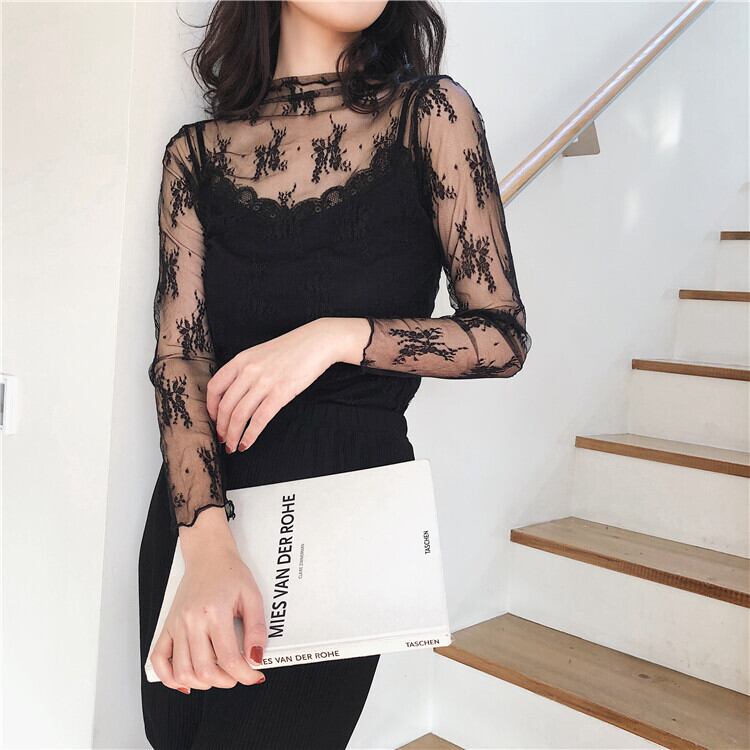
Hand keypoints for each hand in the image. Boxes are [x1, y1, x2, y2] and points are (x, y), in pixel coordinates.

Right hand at [150, 508, 266, 691]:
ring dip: (202, 683)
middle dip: (226, 681)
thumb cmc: (230, 573)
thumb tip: (256, 658)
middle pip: (204, 670)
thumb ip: (256, 629)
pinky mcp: (167, 626)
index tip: (255, 675)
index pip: (229, 658)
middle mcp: (191, 621)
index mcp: (215, 612)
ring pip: (182, 671)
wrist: (207, 555)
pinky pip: (158, 659)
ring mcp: (176, 625)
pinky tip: (185, 680)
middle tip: (239, 675)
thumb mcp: (252, 596)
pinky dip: (169, 677)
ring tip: (218, 676)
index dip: (245, 674)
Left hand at [207, 317, 370, 452]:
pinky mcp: (281, 393)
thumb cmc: (291, 349)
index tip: (214, 420)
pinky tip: (247, 443)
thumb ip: (245, 370)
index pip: (214, 387)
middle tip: (222, 439)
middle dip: (221, 428)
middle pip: (225, 406)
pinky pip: (259, 419)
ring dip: (233, 435)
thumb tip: (234, 395)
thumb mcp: (260, 354)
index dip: (210, 408)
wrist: (317, 342)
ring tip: (233, 446)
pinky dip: (250, 435)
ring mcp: (264, 382)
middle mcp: (249, 371)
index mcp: (241, 360)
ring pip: (239, 416)